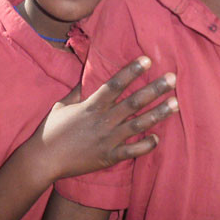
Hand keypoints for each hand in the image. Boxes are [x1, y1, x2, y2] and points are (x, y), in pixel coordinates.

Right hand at [36, 56, 176, 180]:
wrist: (43, 159)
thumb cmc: (51, 130)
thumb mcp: (62, 105)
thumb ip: (78, 91)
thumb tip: (87, 76)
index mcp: (92, 105)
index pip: (116, 84)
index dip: (132, 71)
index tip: (148, 60)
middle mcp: (103, 120)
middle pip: (134, 102)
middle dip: (155, 89)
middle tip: (173, 78)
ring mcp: (108, 139)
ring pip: (139, 125)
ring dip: (158, 114)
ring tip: (176, 104)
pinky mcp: (109, 157)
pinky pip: (132, 151)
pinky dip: (146, 145)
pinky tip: (158, 138)